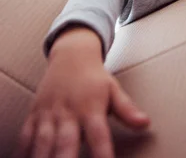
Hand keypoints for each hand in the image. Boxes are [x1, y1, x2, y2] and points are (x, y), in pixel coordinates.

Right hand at [14, 27, 149, 157]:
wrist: (72, 53)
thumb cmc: (95, 77)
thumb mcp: (113, 90)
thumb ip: (127, 109)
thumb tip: (145, 123)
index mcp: (91, 108)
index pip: (98, 136)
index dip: (102, 154)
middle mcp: (69, 112)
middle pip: (66, 142)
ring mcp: (50, 113)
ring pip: (43, 141)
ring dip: (42, 157)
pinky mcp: (35, 114)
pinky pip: (25, 135)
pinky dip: (22, 150)